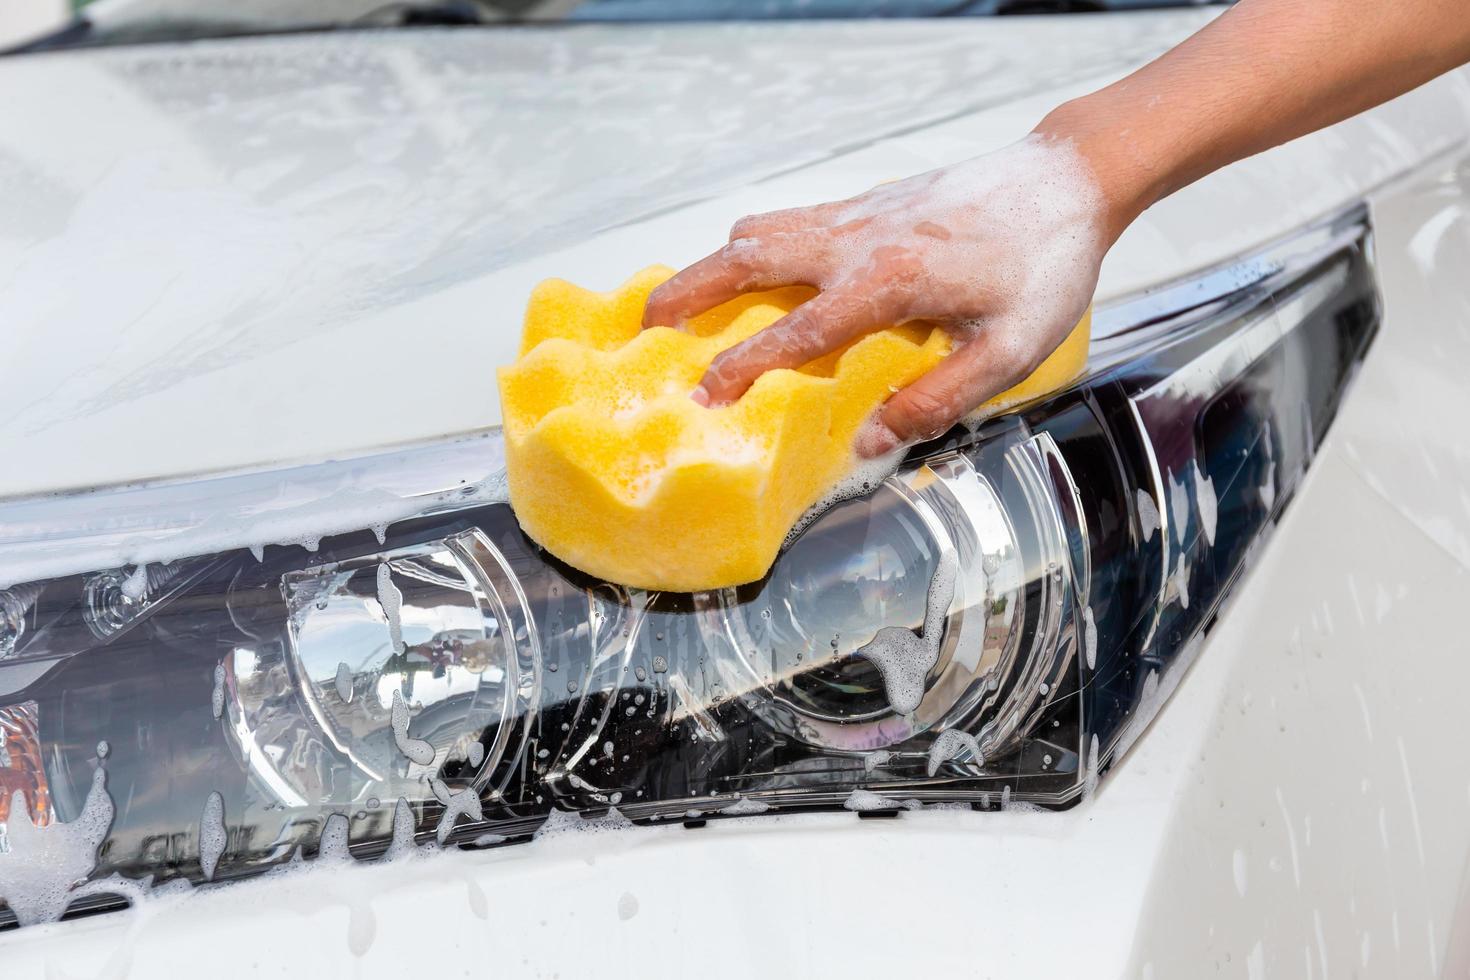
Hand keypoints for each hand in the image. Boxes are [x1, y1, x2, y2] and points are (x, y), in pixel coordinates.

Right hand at [642, 135, 1108, 456]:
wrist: (1064, 182)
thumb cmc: (1044, 268)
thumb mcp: (1008, 352)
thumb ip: (936, 399)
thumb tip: (870, 441)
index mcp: (889, 283)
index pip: (796, 332)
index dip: (743, 367)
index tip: (702, 397)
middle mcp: (858, 240)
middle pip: (746, 259)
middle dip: (687, 294)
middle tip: (644, 330)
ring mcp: (857, 214)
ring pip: (759, 231)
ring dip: (708, 264)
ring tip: (673, 300)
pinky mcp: (865, 201)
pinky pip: (788, 219)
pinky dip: (749, 244)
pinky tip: (744, 268)